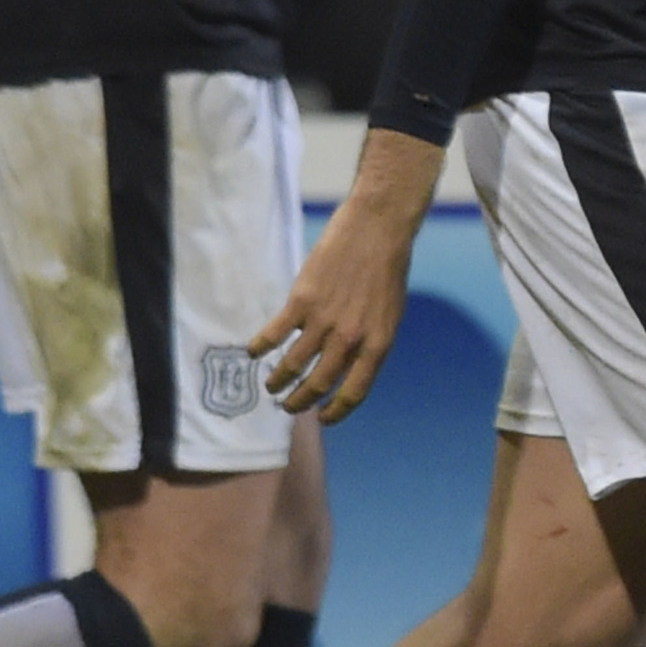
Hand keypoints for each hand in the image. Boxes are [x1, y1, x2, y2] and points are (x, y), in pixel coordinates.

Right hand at [251, 128, 437, 420]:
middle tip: (288, 407)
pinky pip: (273, 336)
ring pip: (291, 366)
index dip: (336, 411)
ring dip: (277, 381)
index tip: (322, 418)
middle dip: (299, 402)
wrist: (377, 228)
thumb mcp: (390, 312)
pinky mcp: (302, 301)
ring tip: (271, 386)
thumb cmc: (387, 269)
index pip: (355, 392)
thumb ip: (369, 341)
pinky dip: (259, 348)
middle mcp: (350, 338)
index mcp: (378, 342)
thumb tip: (349, 369)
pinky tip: (253, 352)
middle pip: (317, 384)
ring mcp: (324, 321)